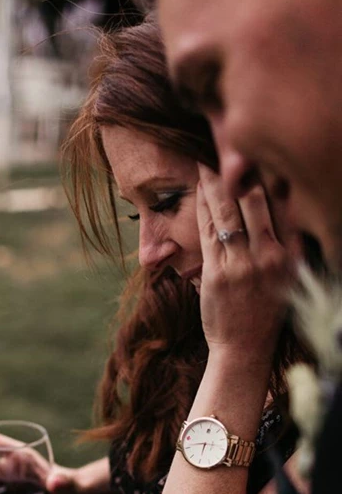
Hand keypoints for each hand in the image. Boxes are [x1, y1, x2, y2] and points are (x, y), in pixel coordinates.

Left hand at [197, 164, 299, 361]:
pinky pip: (209, 231)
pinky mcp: (218, 274)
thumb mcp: (285, 274)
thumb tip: (277, 204)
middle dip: (240, 171)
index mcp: (292, 254)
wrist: (244, 348)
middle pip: (256, 200)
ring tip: (207, 162)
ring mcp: (244, 265)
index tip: (257, 152)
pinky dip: (203, 207)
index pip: (282, 204)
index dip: (268, 174)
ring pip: (228, 212)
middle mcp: (272, 256)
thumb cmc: (264, 310)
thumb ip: (281, 241)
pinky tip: (199, 189)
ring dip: (215, 184)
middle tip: (226, 144)